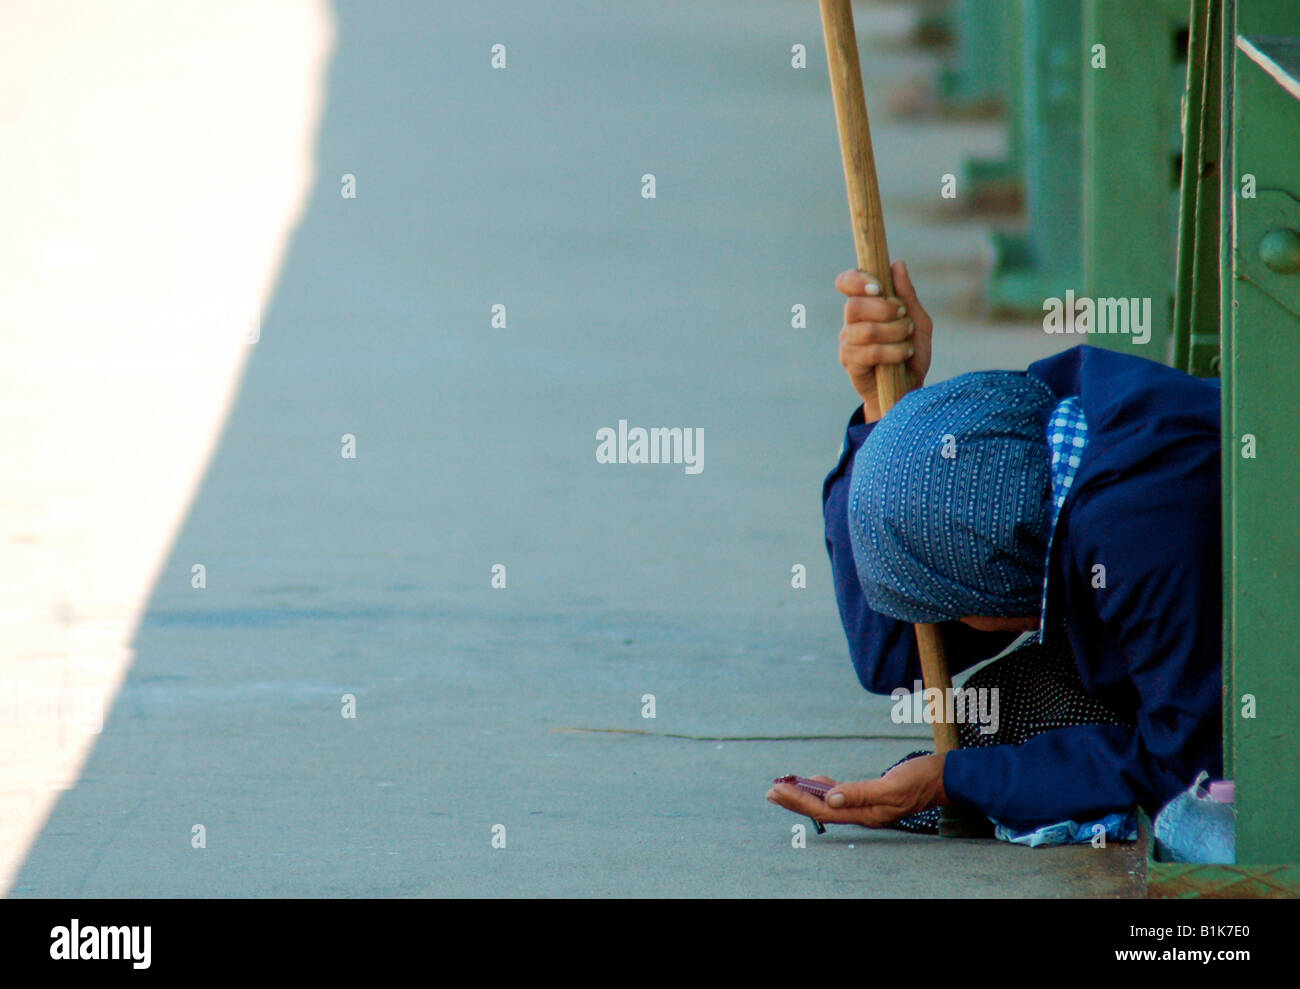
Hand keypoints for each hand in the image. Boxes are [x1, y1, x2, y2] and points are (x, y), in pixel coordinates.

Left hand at [765, 754, 948, 827]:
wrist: (943, 778)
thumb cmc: (920, 780)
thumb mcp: (891, 785)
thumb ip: (861, 793)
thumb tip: (830, 797)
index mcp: (867, 813)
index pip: (825, 810)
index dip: (799, 800)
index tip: (778, 790)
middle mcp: (864, 813)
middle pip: (823, 809)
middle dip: (796, 800)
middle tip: (771, 790)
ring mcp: (868, 806)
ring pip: (830, 803)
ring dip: (807, 794)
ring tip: (785, 787)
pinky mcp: (872, 796)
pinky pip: (841, 796)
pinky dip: (825, 788)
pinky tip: (816, 781)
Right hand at [836, 259, 932, 421]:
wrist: (909, 391)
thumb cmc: (911, 355)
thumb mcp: (918, 322)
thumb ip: (907, 295)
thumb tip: (897, 264)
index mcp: (865, 306)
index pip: (846, 282)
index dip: (857, 280)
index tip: (879, 287)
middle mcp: (851, 322)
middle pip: (854, 305)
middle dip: (885, 310)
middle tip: (904, 318)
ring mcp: (847, 343)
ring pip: (865, 330)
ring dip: (894, 332)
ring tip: (907, 339)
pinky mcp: (850, 363)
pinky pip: (870, 352)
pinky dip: (893, 351)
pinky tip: (903, 354)